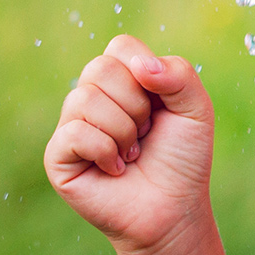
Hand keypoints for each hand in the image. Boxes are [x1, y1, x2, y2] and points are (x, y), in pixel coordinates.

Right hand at [44, 35, 217, 254]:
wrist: (173, 208)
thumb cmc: (183, 158)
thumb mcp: (196, 108)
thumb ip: (179, 74)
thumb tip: (140, 64)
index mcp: (123, 80)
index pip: (120, 47)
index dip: (146, 73)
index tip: (160, 106)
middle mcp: (92, 98)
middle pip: (99, 68)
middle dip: (136, 104)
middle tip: (146, 133)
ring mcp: (71, 126)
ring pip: (84, 99)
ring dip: (123, 131)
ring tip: (132, 153)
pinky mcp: (58, 155)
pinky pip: (75, 133)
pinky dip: (105, 151)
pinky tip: (115, 169)